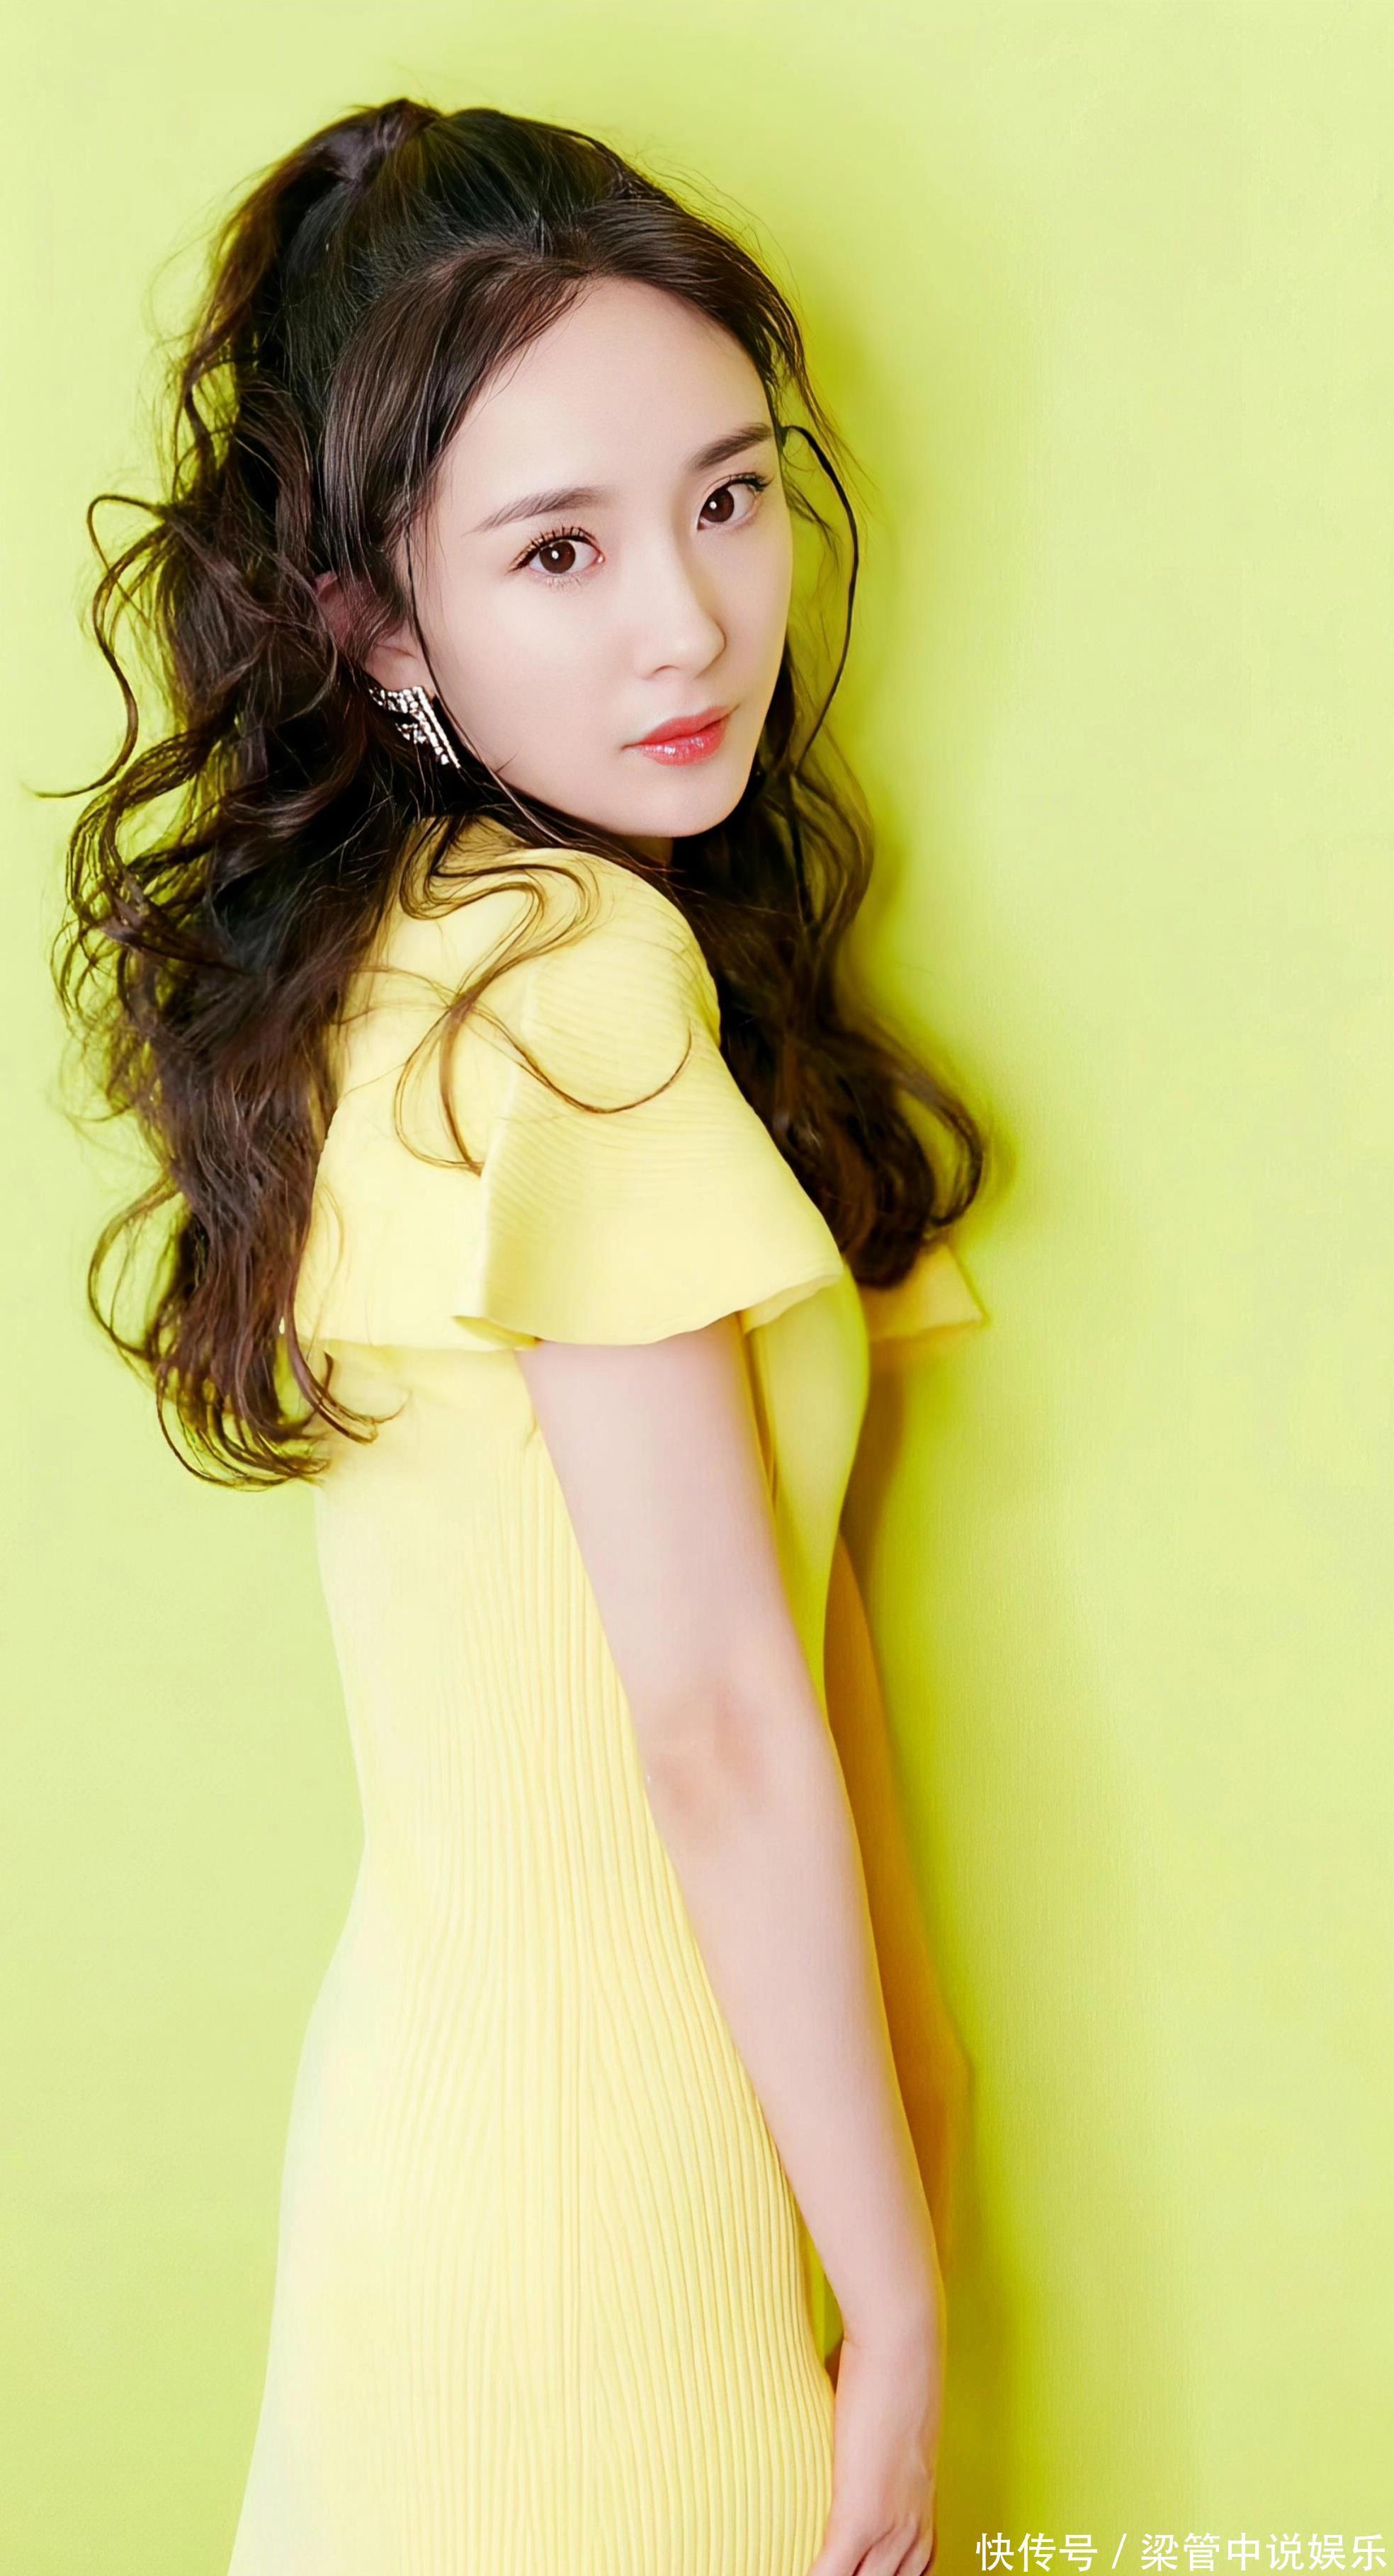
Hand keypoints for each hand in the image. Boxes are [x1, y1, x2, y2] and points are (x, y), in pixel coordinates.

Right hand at [807, 2319, 941, 2575]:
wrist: (903, 2341)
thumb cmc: (891, 2367)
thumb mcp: (886, 2428)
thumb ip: (865, 2451)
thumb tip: (832, 2433)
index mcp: (922, 2512)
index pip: (913, 2575)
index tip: (858, 2572)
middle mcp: (913, 2530)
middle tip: (827, 2574)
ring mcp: (890, 2527)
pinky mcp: (862, 2516)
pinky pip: (831, 2574)